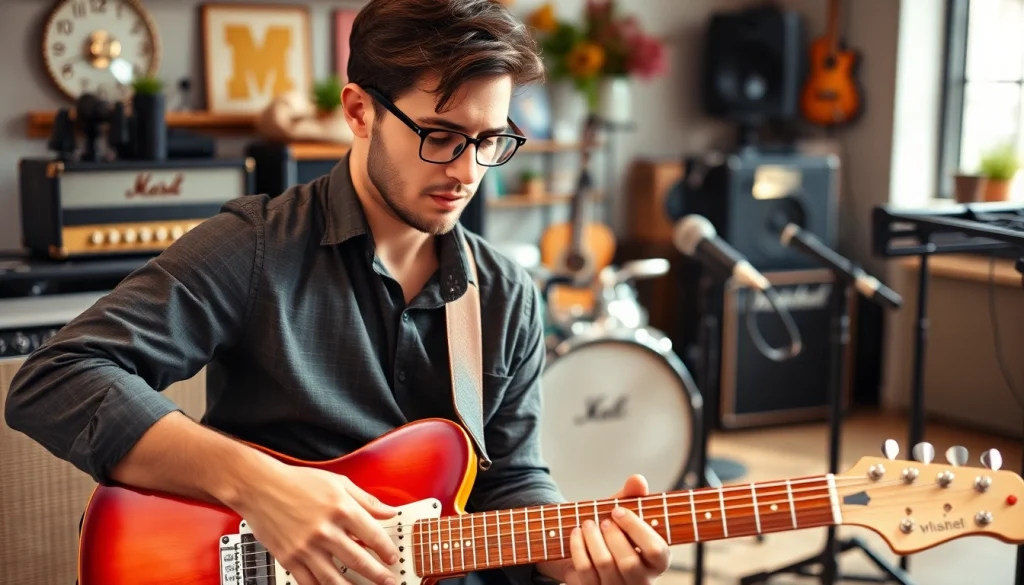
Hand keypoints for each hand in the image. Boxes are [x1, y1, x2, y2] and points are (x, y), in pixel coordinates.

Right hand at [234, 462, 400, 584]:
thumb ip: (367, 500)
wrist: (260, 487)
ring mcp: (306, 547)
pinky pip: (309, 582)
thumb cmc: (298, 482)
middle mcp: (325, 530)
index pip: (373, 535)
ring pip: (335, 578)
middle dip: (378, 575)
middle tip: (389, 581)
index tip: (393, 558)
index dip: (387, 550)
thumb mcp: (338, 483)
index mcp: (341, 509)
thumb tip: (390, 512)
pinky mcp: (289, 558)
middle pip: (359, 560)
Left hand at [538, 475, 671, 584]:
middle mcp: (642, 580)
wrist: (585, 547)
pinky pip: (585, 571)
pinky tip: (576, 534)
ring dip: (593, 538)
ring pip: (605, 565)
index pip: (656, 550)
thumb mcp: (623, 511)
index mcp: (657, 560)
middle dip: (612, 536)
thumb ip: (632, 495)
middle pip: (629, 563)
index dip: (636, 528)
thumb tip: (638, 480)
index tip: (618, 510)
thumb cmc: (612, 530)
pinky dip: (578, 548)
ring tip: (587, 523)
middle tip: (603, 520)